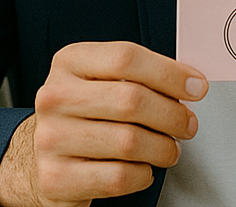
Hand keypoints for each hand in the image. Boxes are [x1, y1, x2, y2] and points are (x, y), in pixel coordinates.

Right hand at [0, 41, 205, 206]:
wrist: (40, 154)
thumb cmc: (82, 113)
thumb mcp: (98, 80)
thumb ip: (137, 75)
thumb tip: (189, 81)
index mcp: (69, 62)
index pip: (125, 57)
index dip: (168, 72)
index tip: (196, 85)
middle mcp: (55, 96)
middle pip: (131, 99)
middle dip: (172, 114)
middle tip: (187, 123)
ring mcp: (52, 138)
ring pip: (129, 142)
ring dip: (163, 148)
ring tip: (168, 148)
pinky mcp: (57, 178)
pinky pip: (118, 177)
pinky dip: (142, 175)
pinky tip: (142, 167)